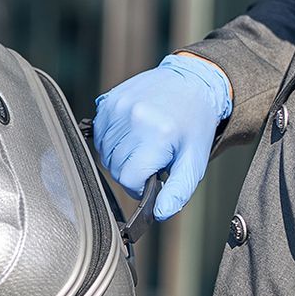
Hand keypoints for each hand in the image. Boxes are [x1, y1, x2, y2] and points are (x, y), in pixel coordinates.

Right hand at [92, 53, 231, 219]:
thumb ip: (178, 191)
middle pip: (115, 168)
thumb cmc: (193, 123)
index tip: (153, 176)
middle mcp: (135, 119)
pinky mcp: (109, 100)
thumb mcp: (194, 161)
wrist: (190, 81)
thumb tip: (160, 213)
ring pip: (104, 153)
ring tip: (142, 146)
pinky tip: (131, 134)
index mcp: (157, 135)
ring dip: (120, 156)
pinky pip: (100, 135)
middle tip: (151, 159)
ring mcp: (119, 107)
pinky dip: (112, 140)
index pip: (129, 179)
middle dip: (132, 171)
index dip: (139, 186)